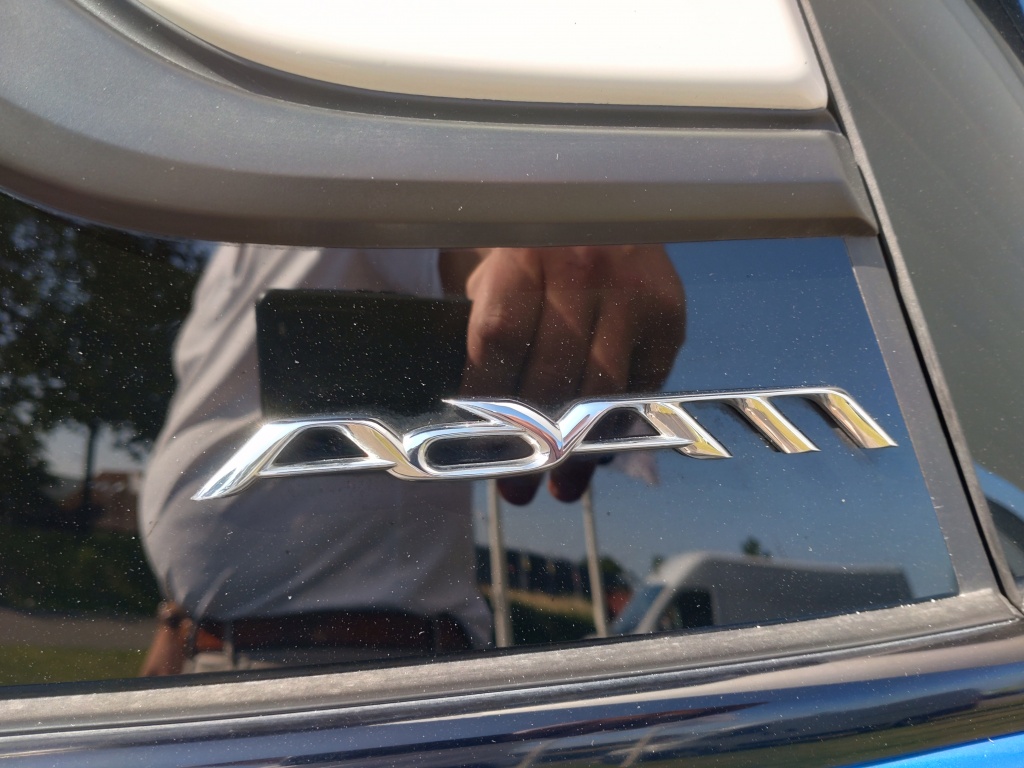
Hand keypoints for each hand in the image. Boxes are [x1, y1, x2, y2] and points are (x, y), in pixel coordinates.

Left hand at [455, 245, 684, 503]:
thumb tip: (476, 421)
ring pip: (604, 387)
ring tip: (564, 486)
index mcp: (521, 258)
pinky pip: (646, 381)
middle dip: (535, 443)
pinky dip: (624, 421)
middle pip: (553, 375)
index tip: (479, 450)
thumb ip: (487, 330)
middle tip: (519, 490)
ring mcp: (630, 290)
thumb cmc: (527, 253)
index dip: (487, 403)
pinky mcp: (668, 309)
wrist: (593, 202)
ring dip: (583, 448)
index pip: (499, 343)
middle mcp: (579, 270)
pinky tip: (604, 448)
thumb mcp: (491, 273)